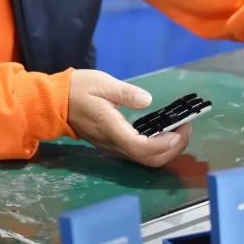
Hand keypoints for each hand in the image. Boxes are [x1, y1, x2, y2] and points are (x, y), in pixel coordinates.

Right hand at [68, 69, 190, 166]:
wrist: (55, 103)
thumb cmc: (78, 89)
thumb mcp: (101, 83)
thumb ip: (124, 93)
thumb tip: (147, 100)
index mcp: (109, 126)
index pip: (138, 146)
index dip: (162, 144)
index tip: (178, 132)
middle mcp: (112, 143)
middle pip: (146, 159)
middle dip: (172, 149)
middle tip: (187, 129)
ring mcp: (112, 147)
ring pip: (144, 160)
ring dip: (167, 150)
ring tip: (181, 130)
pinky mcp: (113, 145)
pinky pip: (138, 154)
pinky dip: (157, 148)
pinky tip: (165, 133)